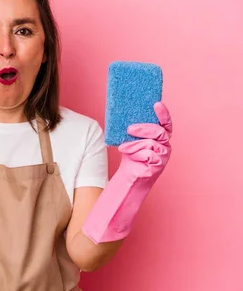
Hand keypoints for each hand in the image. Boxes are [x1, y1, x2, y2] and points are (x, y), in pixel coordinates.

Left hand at [81, 101, 172, 242]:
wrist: (124, 187)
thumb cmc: (127, 165)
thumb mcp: (130, 144)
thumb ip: (133, 133)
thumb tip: (124, 116)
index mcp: (159, 142)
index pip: (166, 125)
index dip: (164, 114)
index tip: (156, 103)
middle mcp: (164, 150)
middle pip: (161, 133)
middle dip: (145, 128)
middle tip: (130, 127)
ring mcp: (161, 160)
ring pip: (154, 144)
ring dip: (137, 144)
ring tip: (125, 147)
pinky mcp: (156, 169)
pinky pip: (150, 155)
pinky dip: (137, 153)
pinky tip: (127, 154)